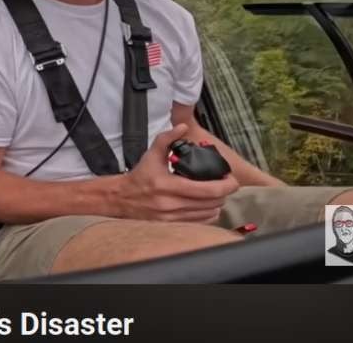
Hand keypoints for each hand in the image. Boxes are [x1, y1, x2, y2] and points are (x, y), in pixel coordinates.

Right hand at [114, 124, 239, 222]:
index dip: (225, 185)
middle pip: (211, 203)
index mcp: (167, 185)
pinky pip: (200, 223)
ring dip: (218, 204)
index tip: (231, 179)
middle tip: (226, 184)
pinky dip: (209, 214)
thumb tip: (182, 127)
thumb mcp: (152, 154)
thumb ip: (167, 138)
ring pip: (208, 214)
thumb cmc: (140, 176)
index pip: (207, 190)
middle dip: (224, 193)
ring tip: (217, 194)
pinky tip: (208, 206)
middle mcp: (170, 203)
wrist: (122, 198)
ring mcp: (172, 217)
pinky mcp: (172, 225)